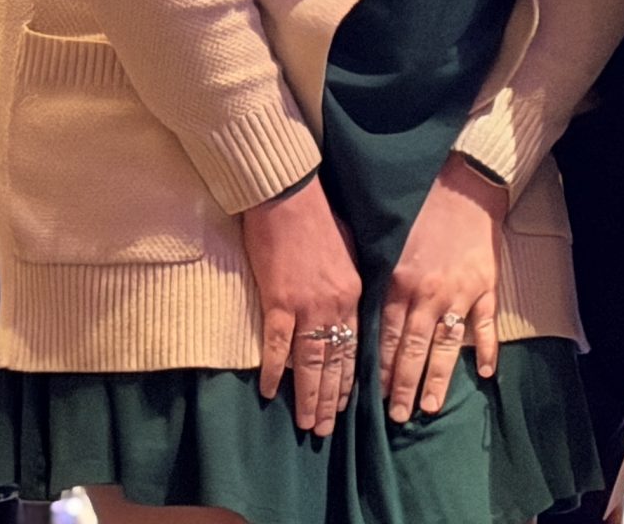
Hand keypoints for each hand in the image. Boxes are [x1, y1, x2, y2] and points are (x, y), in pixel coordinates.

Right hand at [239, 179, 361, 435]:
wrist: (289, 196)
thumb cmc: (319, 217)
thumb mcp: (349, 250)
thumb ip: (350, 284)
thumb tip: (349, 308)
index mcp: (353, 294)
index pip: (354, 347)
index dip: (349, 379)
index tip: (345, 404)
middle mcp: (334, 305)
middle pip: (333, 362)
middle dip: (329, 398)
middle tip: (323, 428)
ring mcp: (306, 306)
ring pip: (310, 362)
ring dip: (308, 395)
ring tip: (306, 423)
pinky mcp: (278, 300)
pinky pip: (278, 345)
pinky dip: (275, 370)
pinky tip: (270, 391)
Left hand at [381, 157, 505, 421]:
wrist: (466, 187)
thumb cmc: (423, 214)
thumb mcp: (391, 246)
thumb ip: (382, 284)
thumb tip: (365, 321)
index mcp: (400, 283)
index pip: (388, 338)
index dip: (382, 370)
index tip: (375, 397)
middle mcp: (428, 293)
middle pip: (413, 350)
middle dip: (404, 386)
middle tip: (398, 416)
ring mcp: (460, 292)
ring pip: (445, 345)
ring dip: (437, 379)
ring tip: (430, 407)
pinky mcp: (486, 286)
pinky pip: (486, 324)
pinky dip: (486, 348)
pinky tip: (483, 372)